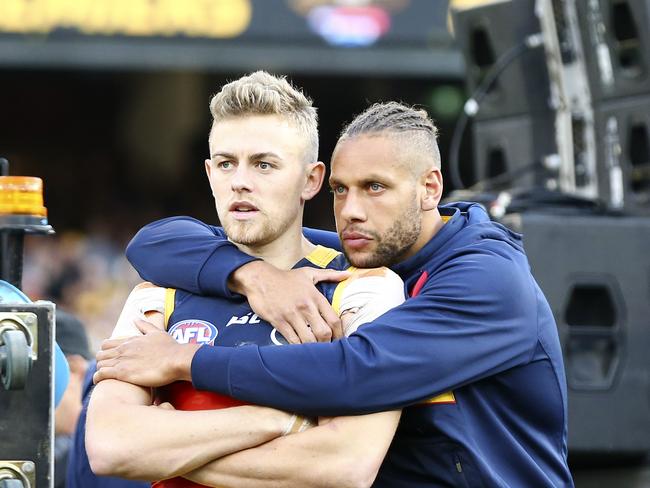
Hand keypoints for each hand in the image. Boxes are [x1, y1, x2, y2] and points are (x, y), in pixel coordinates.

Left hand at [94, 319, 199, 386]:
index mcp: (130, 340)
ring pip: (99, 363)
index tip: (111, 360)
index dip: (106, 352)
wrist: (176, 359)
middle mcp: (123, 349)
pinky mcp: (122, 372)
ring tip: (104, 378)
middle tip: (107, 370)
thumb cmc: (170, 348)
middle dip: (101, 361)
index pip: (107, 344)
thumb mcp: (157, 333)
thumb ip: (145, 326)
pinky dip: (97, 377)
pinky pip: (101, 374)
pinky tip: (100, 381)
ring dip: (100, 370)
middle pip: (100, 354)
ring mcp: (122, 360)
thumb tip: (135, 318)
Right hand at [229, 261, 348, 343]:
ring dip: (313, 348)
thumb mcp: (309, 273)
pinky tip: (300, 348)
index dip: (340, 333)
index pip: (334, 319)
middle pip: (323, 333)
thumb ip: (329, 275)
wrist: (259, 278)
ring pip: (308, 339)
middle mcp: (305, 306)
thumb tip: (347, 275)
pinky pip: (292, 340)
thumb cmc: (285, 277)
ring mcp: (291, 315)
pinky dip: (297, 347)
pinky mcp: (278, 321)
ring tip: (314, 350)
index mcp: (315, 297)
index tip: (339, 340)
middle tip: (327, 348)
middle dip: (327, 343)